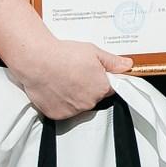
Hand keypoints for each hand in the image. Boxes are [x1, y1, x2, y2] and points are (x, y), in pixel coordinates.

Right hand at [18, 36, 132, 120]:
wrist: (37, 61)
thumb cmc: (63, 55)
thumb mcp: (93, 52)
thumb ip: (112, 61)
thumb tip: (127, 65)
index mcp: (101, 88)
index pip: (108, 88)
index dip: (100, 80)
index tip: (91, 74)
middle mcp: (89, 103)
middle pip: (93, 98)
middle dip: (86, 88)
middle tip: (74, 74)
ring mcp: (72, 110)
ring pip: (77, 105)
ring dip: (73, 96)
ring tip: (62, 80)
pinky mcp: (57, 114)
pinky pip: (62, 110)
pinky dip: (59, 103)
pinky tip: (54, 88)